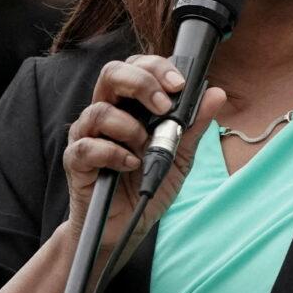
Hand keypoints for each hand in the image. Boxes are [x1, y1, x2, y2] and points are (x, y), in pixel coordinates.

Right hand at [63, 55, 226, 260]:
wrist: (127, 226)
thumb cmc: (148, 183)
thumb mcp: (180, 154)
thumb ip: (195, 124)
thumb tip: (217, 93)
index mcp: (130, 104)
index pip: (137, 66)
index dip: (156, 67)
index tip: (179, 85)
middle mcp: (105, 112)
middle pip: (112, 73)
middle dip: (141, 83)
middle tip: (163, 106)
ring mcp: (87, 135)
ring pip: (98, 110)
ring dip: (129, 127)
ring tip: (144, 146)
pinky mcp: (76, 161)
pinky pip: (87, 146)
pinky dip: (114, 153)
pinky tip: (131, 164)